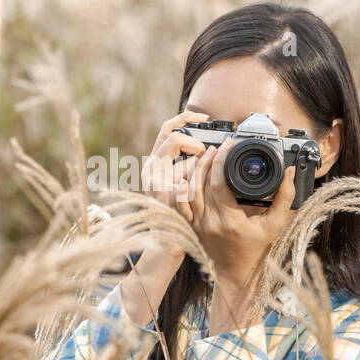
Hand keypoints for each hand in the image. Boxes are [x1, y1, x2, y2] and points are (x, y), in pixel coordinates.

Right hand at [140, 109, 210, 224]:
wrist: (167, 242)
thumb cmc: (179, 213)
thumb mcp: (179, 184)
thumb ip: (186, 166)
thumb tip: (208, 150)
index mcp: (156, 162)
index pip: (168, 128)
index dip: (186, 117)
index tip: (206, 118)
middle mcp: (152, 169)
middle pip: (174, 138)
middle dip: (195, 145)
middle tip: (205, 157)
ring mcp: (155, 182)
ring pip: (184, 161)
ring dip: (199, 169)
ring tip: (201, 183)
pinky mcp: (163, 195)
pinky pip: (185, 183)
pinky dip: (193, 188)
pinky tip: (191, 196)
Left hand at [186, 139, 296, 280]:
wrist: (236, 272)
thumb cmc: (256, 248)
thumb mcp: (275, 224)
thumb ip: (284, 197)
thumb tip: (289, 172)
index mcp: (229, 221)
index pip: (218, 185)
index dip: (220, 161)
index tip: (227, 146)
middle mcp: (209, 223)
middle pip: (199, 184)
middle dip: (207, 161)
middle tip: (217, 146)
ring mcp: (196, 225)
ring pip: (186, 191)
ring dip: (193, 170)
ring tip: (204, 155)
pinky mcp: (189, 225)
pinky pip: (179, 203)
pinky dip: (181, 186)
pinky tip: (187, 173)